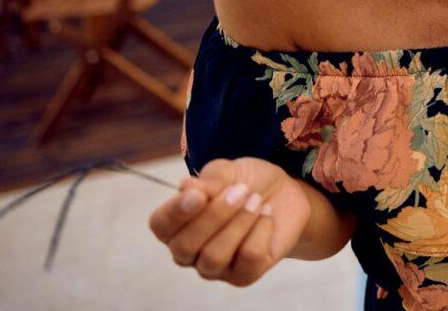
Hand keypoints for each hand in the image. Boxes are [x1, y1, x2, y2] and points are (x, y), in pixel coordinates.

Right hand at [148, 158, 310, 285]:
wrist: (286, 194)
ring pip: (214, 257)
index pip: (161, 225)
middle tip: (242, 190)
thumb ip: (209, 180)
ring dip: (239, 223)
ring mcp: (214, 268)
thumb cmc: (247, 183)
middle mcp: (189, 252)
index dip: (176, 212)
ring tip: (256, 201)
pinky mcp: (243, 275)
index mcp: (176, 225)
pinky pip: (248, 259)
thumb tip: (185, 186)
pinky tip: (267, 215)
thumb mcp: (229, 171)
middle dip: (215, 215)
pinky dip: (261, 231)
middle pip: (185, 246)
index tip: (199, 194)